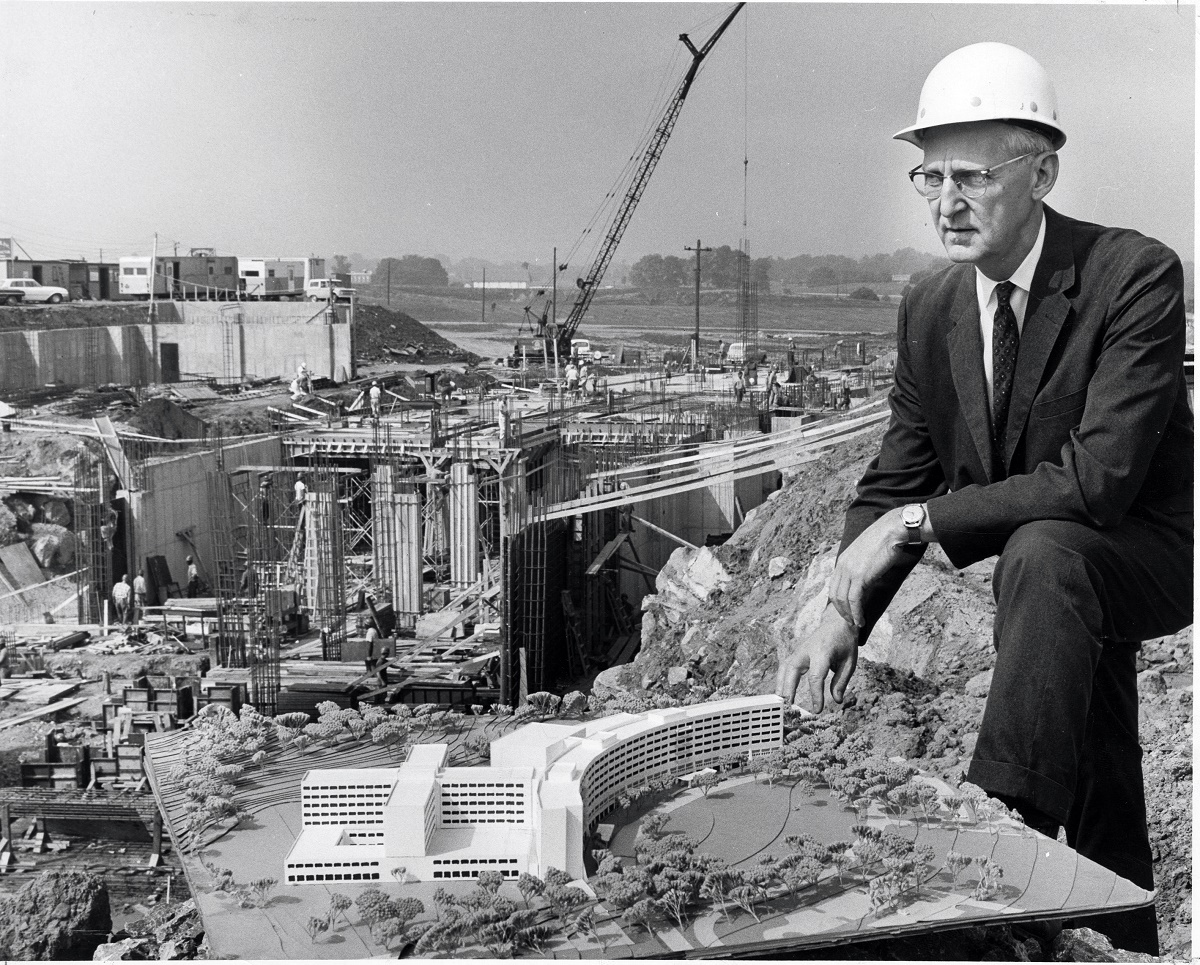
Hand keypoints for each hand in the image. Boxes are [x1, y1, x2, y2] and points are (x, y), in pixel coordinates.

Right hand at [775, 604, 858, 712]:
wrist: (838, 623)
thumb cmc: (845, 643)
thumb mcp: (849, 662)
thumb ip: (841, 681)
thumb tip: (836, 700)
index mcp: (823, 652)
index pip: (816, 676)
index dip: (816, 694)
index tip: (818, 710)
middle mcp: (807, 650)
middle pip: (793, 670)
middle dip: (789, 689)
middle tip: (789, 707)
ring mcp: (799, 649)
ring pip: (785, 667)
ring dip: (781, 684)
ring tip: (781, 702)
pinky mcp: (796, 652)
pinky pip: (786, 666)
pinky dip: (782, 679)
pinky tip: (782, 692)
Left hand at [829, 508, 908, 628]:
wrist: (891, 531)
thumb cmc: (884, 540)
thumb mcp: (867, 553)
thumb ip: (861, 565)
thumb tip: (866, 578)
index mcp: (842, 560)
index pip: (834, 585)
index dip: (838, 601)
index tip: (846, 610)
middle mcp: (842, 566)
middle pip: (835, 595)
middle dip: (841, 611)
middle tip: (850, 621)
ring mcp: (849, 571)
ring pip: (843, 600)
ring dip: (849, 615)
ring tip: (857, 624)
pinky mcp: (860, 576)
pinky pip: (854, 600)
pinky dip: (857, 613)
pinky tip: (862, 620)